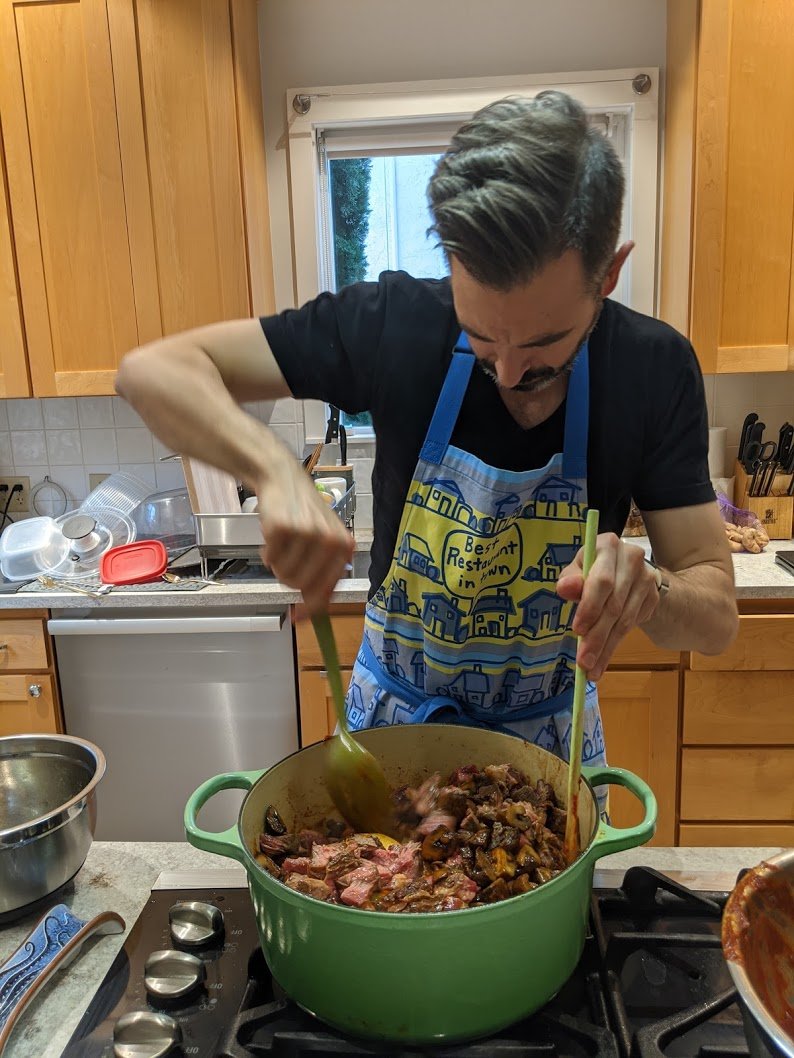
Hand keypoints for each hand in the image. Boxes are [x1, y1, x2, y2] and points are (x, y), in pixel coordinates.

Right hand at [255, 448, 353, 613]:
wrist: (285, 480)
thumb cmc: (305, 513)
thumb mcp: (324, 541)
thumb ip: (323, 574)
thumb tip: (312, 611)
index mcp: (344, 546)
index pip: (327, 590)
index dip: (311, 608)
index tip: (299, 617)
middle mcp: (329, 540)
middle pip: (301, 586)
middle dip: (289, 579)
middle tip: (287, 561)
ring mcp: (306, 534)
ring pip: (284, 575)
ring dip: (277, 565)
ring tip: (283, 545)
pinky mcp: (283, 528)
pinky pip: (269, 560)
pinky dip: (267, 552)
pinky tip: (273, 535)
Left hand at [556, 534, 659, 679]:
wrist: (627, 571)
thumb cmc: (593, 569)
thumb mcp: (578, 570)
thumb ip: (570, 580)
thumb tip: (565, 588)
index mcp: (607, 545)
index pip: (601, 581)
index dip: (590, 607)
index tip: (577, 630)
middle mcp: (631, 558)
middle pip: (614, 605)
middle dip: (597, 636)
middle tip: (584, 662)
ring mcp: (646, 578)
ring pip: (624, 620)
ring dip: (606, 648)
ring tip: (591, 668)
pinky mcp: (653, 597)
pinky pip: (632, 626)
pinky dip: (615, 646)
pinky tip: (603, 661)